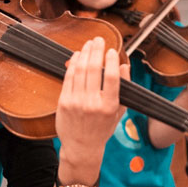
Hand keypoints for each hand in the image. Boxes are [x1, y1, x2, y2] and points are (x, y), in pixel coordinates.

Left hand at [56, 37, 127, 166]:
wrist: (82, 147)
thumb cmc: (102, 129)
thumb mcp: (119, 111)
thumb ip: (124, 88)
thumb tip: (124, 66)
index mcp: (109, 106)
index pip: (111, 77)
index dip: (111, 60)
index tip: (112, 50)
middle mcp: (92, 103)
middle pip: (93, 69)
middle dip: (96, 50)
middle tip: (98, 39)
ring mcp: (76, 102)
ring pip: (79, 71)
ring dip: (84, 54)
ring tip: (88, 45)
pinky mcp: (64, 102)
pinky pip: (68, 78)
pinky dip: (73, 64)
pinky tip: (77, 56)